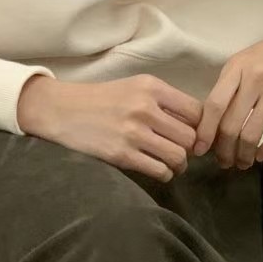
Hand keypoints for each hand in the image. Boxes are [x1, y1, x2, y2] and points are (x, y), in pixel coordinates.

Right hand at [18, 73, 201, 181]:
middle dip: (191, 148)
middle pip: (190, 136)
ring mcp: (133, 133)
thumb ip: (163, 101)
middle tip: (182, 152)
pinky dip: (165, 174)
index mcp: (151, 87)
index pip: (196, 111)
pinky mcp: (122, 155)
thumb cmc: (100, 100)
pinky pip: (159, 170)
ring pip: (178, 156)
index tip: (193, 134)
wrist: (62, 110)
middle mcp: (145, 108)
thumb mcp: (133, 87)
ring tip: (173, 164)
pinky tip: (159, 170)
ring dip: (180, 164)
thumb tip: (196, 124)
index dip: (200, 127)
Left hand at [194, 7, 262, 168]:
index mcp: (236, 68)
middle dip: (223, 150)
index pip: (213, 105)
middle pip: (230, 125)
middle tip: (224, 162)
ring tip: (243, 163)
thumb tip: (216, 123)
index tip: (199, 150)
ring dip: (244, 155)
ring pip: (251, 134)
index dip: (205, 132)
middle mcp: (253, 79)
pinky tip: (262, 156)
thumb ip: (233, 86)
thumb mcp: (249, 60)